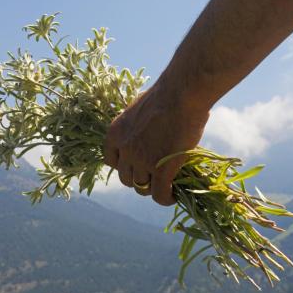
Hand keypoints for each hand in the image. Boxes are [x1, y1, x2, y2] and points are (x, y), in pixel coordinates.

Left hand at [104, 82, 209, 205]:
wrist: (181, 94)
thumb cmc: (166, 95)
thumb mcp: (140, 110)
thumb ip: (137, 128)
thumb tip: (146, 136)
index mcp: (115, 133)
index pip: (110, 161)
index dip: (125, 166)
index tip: (137, 166)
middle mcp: (124, 149)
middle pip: (126, 178)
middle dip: (139, 178)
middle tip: (155, 176)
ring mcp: (142, 161)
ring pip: (142, 187)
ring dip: (153, 188)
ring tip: (166, 186)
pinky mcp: (161, 170)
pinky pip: (160, 194)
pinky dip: (165, 198)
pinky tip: (173, 196)